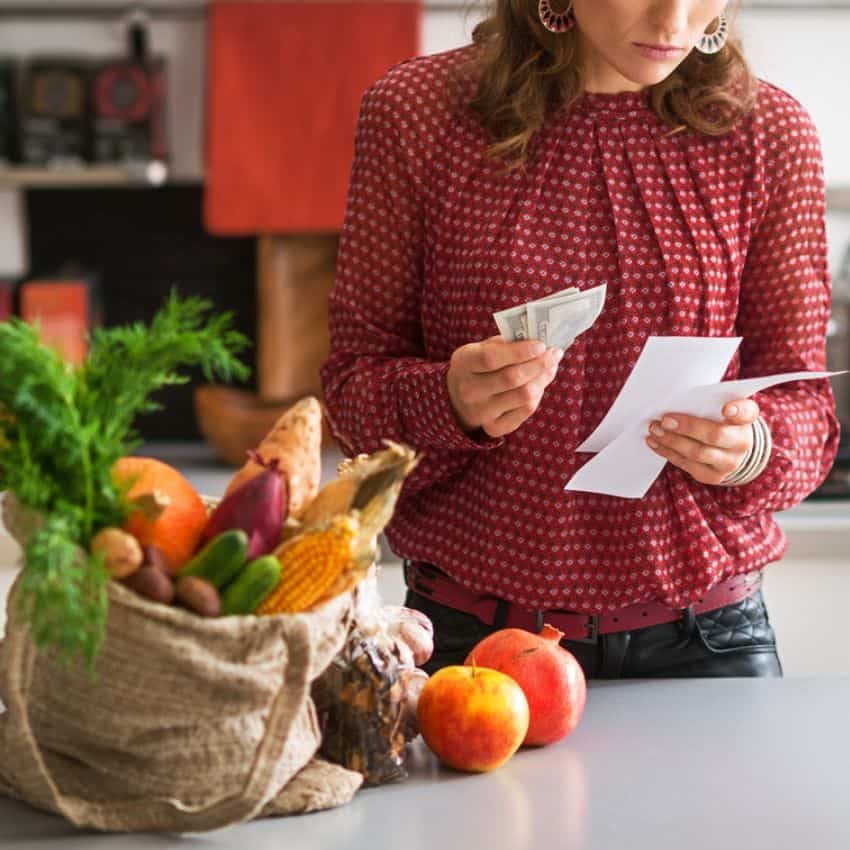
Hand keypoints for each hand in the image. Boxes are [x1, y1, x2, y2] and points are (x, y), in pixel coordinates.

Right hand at [447, 335, 563, 437]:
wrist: (459, 398)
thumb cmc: (479, 366)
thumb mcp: (482, 348)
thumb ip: (507, 343)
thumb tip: (541, 342)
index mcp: (464, 363)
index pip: (491, 358)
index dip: (520, 351)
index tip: (541, 345)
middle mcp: (469, 391)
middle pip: (512, 378)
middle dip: (539, 364)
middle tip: (555, 354)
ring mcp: (480, 412)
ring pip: (523, 396)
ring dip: (543, 379)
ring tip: (550, 367)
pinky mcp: (493, 428)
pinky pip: (526, 411)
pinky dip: (538, 396)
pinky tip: (539, 385)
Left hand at [645, 398, 758, 484]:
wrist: (728, 450)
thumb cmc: (718, 420)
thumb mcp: (718, 407)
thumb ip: (706, 401)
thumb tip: (674, 399)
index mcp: (746, 419)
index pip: (747, 412)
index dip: (738, 411)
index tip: (726, 409)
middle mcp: (742, 442)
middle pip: (715, 435)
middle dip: (688, 427)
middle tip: (665, 420)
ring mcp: (728, 462)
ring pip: (697, 453)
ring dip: (672, 441)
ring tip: (655, 430)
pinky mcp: (711, 476)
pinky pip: (686, 464)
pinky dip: (667, 451)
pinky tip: (655, 442)